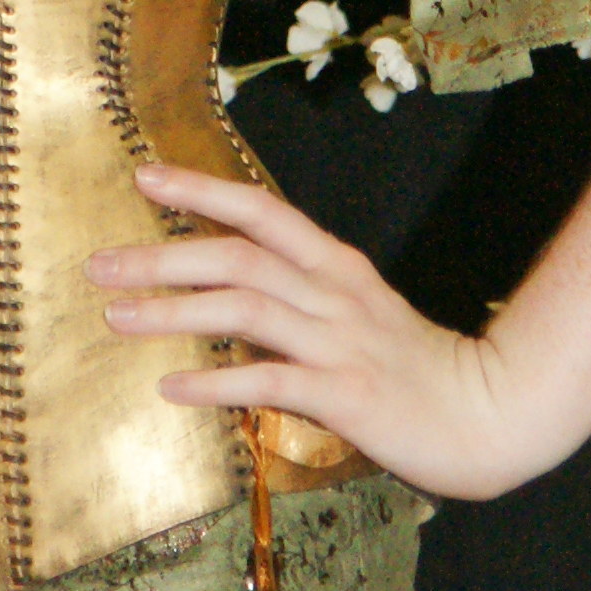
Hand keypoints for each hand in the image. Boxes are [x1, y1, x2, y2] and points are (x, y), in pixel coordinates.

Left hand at [86, 162, 544, 506]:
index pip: (260, 211)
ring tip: (118, 317)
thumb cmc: (415, 368)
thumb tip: (227, 293)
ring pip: (246, 310)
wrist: (491, 414)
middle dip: (163, 256)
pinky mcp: (346, 395)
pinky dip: (217, 382)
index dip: (201, 190)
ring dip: (174, 312)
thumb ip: (300, 298)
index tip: (144, 175)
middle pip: (237, 258)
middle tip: (100, 265)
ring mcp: (340, 343)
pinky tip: (174, 388)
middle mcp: (334, 294)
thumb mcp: (357, 314)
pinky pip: (269, 381)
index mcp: (336, 266)